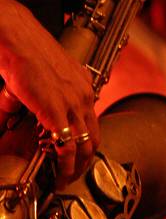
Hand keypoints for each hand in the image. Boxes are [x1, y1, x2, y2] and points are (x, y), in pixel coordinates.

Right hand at [0, 0, 99, 188]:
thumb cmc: (26, 52)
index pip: (92, 122)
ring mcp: (73, 104)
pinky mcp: (57, 111)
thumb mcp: (43, 78)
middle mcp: (84, 95)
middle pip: (94, 137)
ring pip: (85, 145)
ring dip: (76, 166)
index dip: (86, 142)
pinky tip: (59, 172)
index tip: (77, 155)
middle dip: (85, 160)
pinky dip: (65, 163)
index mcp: (83, 86)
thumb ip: (41, 99)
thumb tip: (20, 118)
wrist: (18, 39)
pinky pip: (68, 145)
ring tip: (65, 178)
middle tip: (73, 173)